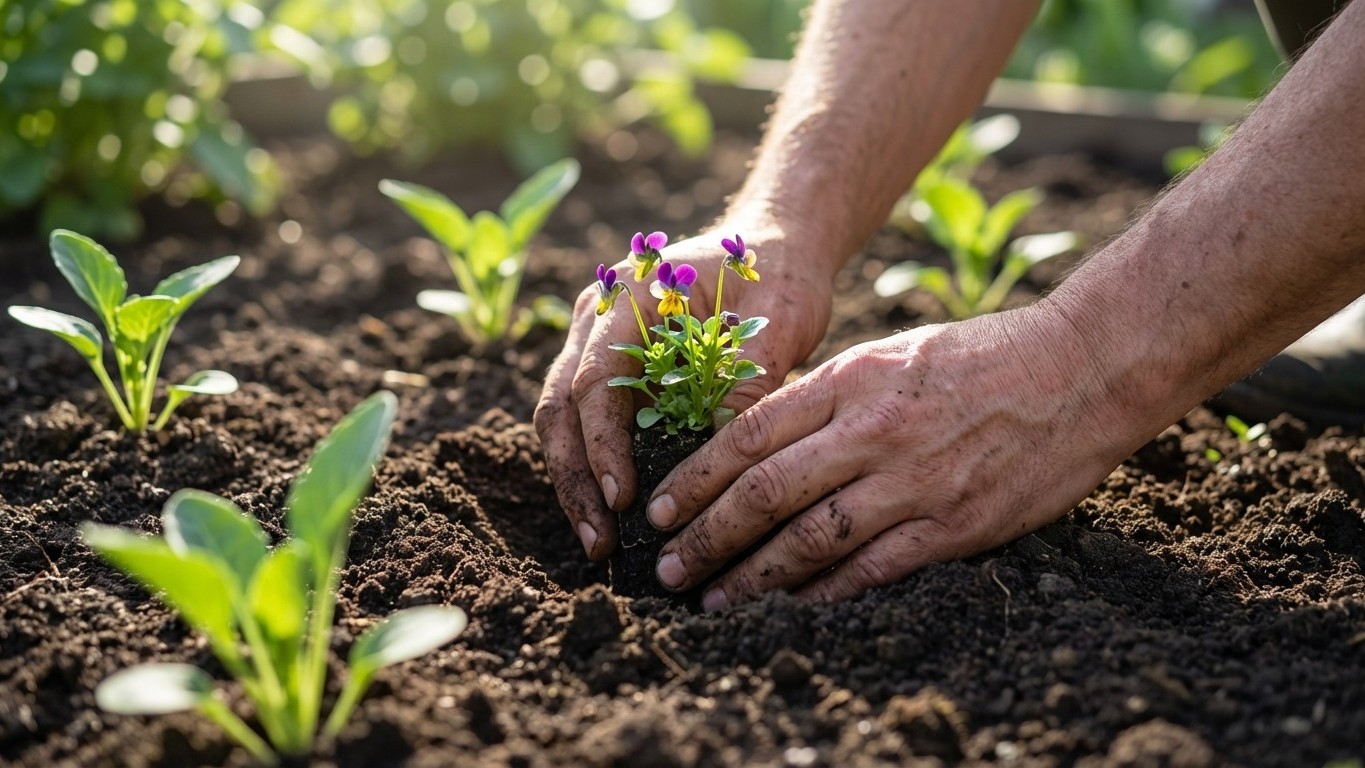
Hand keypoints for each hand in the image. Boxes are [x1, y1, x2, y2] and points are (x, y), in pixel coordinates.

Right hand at [534, 220, 834, 559]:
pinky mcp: (616, 377)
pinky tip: (617, 519)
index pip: (594, 379)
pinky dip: (598, 472)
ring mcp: (599, 349)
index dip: (603, 443)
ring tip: (600, 542)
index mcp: (625, 298)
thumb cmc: (778, 275)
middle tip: (598, 540)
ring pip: (565, 423)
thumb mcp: (776, 321)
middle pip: (561, 408)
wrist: (778, 247)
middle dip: (576, 479)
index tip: (623, 498)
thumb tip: (721, 455)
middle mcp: (597, 322)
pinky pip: (592, 428)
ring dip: (579, 484)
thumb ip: (746, 379)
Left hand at [647, 306, 1149, 606]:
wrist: (1082, 368)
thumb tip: (759, 439)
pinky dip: (825, 594)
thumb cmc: (982, 355)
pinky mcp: (953, 525)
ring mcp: (913, 482)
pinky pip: (872, 569)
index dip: (694, 479)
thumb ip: (827, 397)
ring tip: (714, 601)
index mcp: (851, 381)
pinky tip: (792, 609)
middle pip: (765, 493)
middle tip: (668, 569)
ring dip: (753, 577)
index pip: (749, 434)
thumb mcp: (891, 354)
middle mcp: (873, 432)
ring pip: (810, 540)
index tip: (659, 509)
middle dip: (706, 537)